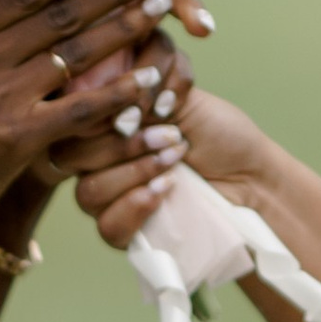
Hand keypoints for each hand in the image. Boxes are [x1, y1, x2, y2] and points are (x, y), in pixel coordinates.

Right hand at [72, 78, 276, 250]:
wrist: (250, 175)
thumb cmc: (217, 130)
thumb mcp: (177, 94)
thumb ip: (135, 91)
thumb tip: (97, 93)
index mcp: (101, 123)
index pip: (70, 119)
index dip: (102, 111)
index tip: (144, 103)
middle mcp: (95, 160)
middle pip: (70, 157)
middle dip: (123, 145)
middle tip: (170, 135)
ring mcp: (107, 198)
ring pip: (87, 193)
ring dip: (135, 173)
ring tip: (174, 161)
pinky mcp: (124, 230)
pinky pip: (106, 227)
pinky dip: (138, 206)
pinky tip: (166, 191)